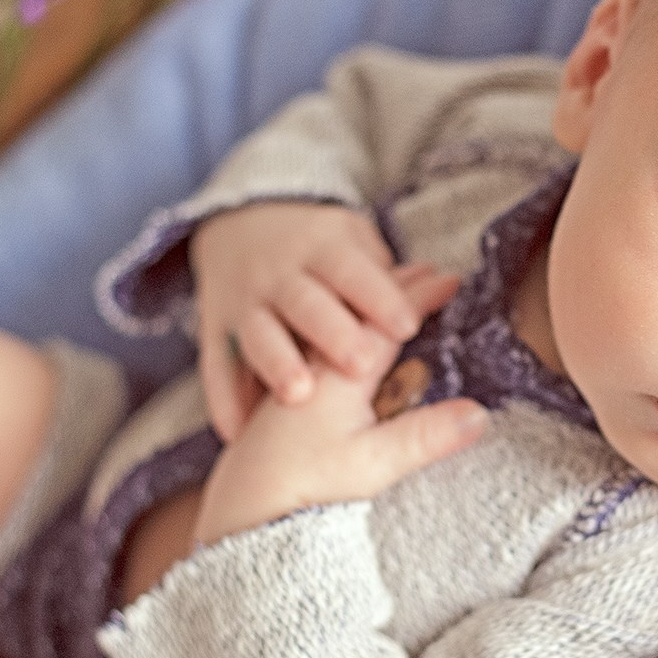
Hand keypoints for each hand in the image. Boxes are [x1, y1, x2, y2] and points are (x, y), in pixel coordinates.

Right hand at [188, 201, 443, 440]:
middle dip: (333, 332)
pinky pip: (217, 366)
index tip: (408, 325)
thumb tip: (442, 288)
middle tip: (361, 365)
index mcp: (322, 248)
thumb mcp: (349, 240)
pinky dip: (224, 399)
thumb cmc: (318, 250)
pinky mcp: (215, 331)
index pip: (353, 271)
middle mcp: (280, 274)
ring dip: (278, 363)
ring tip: (299, 395)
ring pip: (259, 334)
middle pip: (307, 303)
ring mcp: (244, 302)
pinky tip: (237, 432)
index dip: (380, 297)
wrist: (236, 226)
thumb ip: (386, 274)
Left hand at [193, 267, 486, 548]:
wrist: (240, 499)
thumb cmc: (305, 484)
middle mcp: (316, 360)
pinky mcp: (284, 388)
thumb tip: (480, 414)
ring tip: (390, 286)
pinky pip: (315, 333)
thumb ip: (426, 437)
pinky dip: (340, 319)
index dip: (422, 297)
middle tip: (429, 271)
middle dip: (397, 287)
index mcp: (340, 370)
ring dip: (365, 299)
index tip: (453, 280)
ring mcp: (296, 370)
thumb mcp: (372, 465)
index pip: (387, 321)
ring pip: (333, 316)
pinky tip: (345, 326)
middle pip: (359, 309)